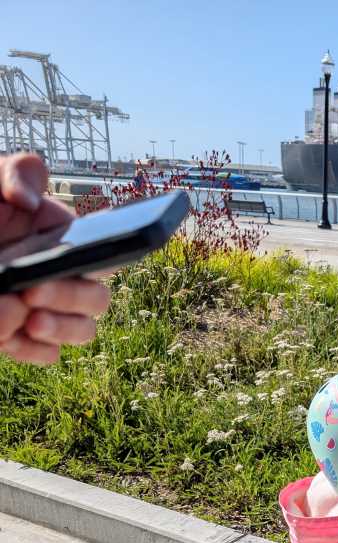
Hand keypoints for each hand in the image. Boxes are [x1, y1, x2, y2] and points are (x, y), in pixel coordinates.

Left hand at [0, 153, 110, 364]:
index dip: (107, 257)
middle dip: (71, 297)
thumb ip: (15, 173)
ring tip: (27, 319)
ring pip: (83, 331)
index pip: (106, 251)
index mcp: (64, 237)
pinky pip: (46, 354)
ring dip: (60, 329)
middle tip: (32, 290)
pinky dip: (31, 350)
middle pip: (98, 298)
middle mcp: (63, 276)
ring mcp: (46, 310)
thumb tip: (29, 199)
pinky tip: (9, 338)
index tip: (80, 258)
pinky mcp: (24, 338)